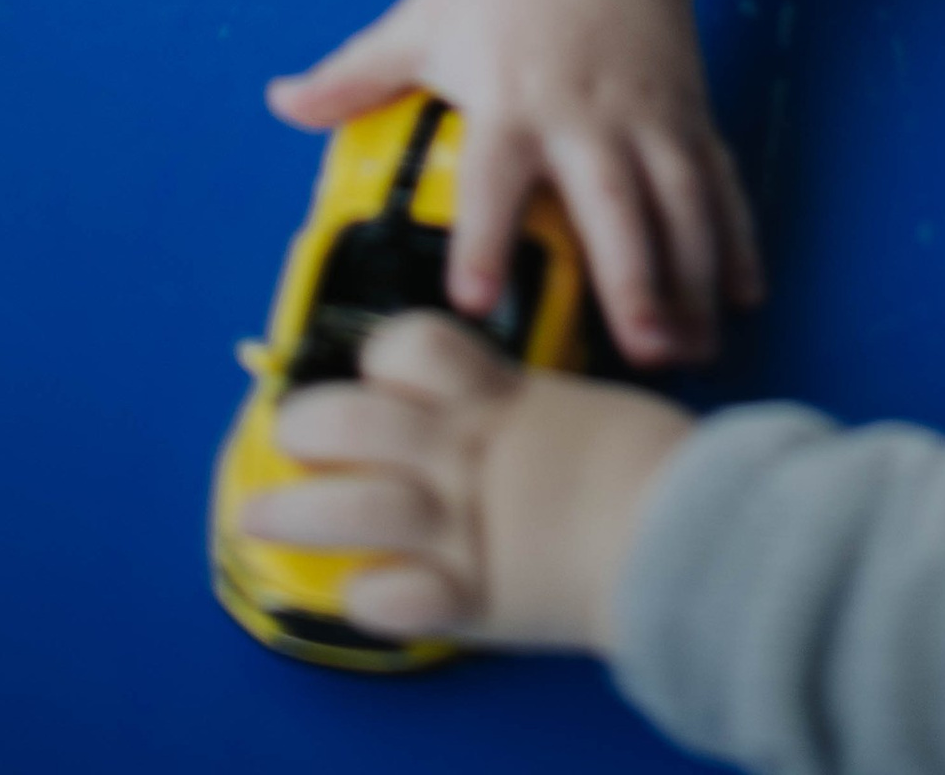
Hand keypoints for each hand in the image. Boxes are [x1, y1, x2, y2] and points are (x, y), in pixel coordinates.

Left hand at [248, 313, 688, 650]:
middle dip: (307, 423)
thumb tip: (511, 409)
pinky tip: (359, 593)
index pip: (412, 345)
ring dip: (292, 512)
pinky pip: (392, 597)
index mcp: (497, 397)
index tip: (372, 369)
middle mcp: (465, 452)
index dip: (381, 354)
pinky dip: (369, 598)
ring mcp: (461, 524)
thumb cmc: (654, 462)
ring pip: (348, 507)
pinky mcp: (471, 595)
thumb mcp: (585, 405)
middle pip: (355, 419)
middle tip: (291, 433)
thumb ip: (533, 406)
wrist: (689, 531)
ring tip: (255, 517)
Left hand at [267, 0, 762, 365]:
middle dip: (632, 276)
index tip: (478, 299)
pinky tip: (745, 297)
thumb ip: (356, 73)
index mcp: (514, 98)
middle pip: (613, 201)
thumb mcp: (425, 19)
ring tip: (693, 350)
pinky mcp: (690, 114)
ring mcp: (649, 115)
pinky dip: (737, 240)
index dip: (484, 237)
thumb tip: (280, 102)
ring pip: (681, 204)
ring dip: (692, 278)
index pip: (496, 175)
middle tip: (642, 349)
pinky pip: (720, 184)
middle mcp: (588, 114)